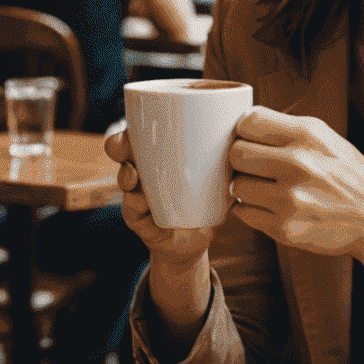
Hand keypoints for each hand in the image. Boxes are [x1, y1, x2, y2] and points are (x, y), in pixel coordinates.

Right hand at [104, 125, 217, 271]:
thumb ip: (226, 160)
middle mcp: (143, 171)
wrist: (195, 240)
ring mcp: (138, 195)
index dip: (133, 124)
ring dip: (125, 176)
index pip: (138, 132)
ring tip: (133, 175)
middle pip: (121, 151)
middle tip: (126, 147)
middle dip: (118, 145)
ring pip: (124, 180)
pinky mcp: (140, 221)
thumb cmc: (204, 200)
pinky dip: (134, 204)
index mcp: (157, 154)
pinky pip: (131, 210)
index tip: (138, 123)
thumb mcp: (215, 177)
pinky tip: (141, 201)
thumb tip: (245, 138)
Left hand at [227, 105, 363, 278]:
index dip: (243, 131)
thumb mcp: (328, 140)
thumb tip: (241, 125)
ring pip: (237, 186)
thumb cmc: (352, 178)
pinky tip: (269, 206)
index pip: (248, 122)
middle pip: (236, 154)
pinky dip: (250, 210)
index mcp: (308, 135)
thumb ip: (288, 130)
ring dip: (245, 187)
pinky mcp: (285, 229)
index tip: (249, 140)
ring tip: (265, 189)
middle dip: (240, 160)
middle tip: (254, 167)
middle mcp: (298, 163)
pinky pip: (244, 213)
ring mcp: (290, 199)